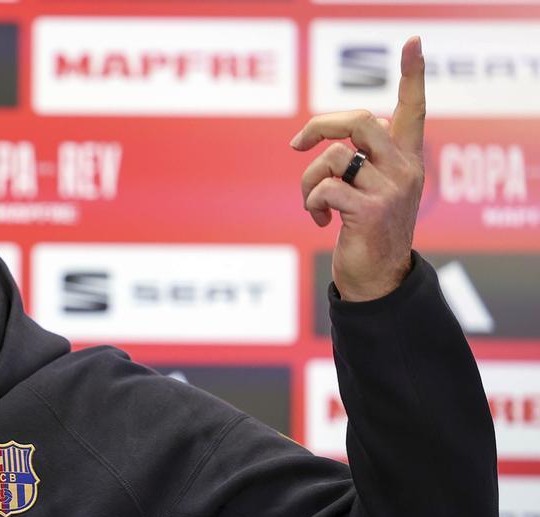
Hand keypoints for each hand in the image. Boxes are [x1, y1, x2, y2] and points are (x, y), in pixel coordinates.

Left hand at [291, 36, 425, 301]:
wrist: (378, 281)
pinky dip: (310, 203)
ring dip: (307, 179)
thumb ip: (361, 161)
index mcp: (407, 160)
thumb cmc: (367, 232)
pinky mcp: (371, 211)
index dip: (412, 75)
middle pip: (360, 120)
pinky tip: (321, 220)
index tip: (413, 41)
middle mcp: (406, 170)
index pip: (414, 110)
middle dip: (320, 126)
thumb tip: (322, 137)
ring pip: (333, 158)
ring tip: (313, 202)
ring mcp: (391, 191)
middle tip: (296, 144)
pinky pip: (323, 189)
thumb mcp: (372, 191)